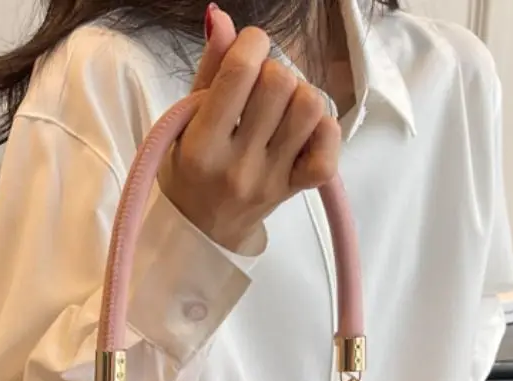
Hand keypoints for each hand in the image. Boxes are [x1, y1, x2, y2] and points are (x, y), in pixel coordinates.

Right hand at [159, 6, 340, 251]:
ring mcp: (271, 181)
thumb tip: (222, 18)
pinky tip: (303, 129)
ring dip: (300, 95)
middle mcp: (238, 166)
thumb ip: (209, 68)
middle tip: (261, 89)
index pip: (240, 71)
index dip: (252, 44)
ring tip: (283, 108)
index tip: (247, 52)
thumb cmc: (190, 169)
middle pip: (280, 84)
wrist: (204, 229)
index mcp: (202, 145)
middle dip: (274, 71)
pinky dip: (323, 128)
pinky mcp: (296, 190)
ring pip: (310, 109)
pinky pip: (328, 149)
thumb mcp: (184, 120)